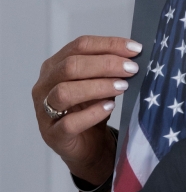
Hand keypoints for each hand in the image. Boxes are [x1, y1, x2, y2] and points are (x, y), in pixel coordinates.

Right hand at [32, 35, 141, 185]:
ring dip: (98, 86)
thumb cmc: (92, 109)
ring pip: (65, 91)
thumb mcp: (102, 83)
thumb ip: (110, 69)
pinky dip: (92, 113)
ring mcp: (44, 110)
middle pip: (71, 65)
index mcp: (55, 65)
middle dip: (105, 64)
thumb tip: (134, 55)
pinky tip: (109, 107)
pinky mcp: (53, 135)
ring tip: (122, 87)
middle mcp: (45, 85)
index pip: (80, 45)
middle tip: (131, 69)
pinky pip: (69, 122)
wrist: (89, 147)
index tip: (135, 49)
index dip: (109, 44)